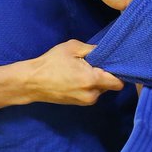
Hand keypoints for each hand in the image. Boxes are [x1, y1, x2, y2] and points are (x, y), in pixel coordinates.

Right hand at [0, 39, 122, 118]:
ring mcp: (85, 102)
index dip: (119, 71)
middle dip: (107, 74)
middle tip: (96, 63)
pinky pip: (91, 93)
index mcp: (93, 80)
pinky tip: (77, 77)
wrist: (32, 82)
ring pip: (101, 90)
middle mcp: (92, 95)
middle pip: (111, 85)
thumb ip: (93, 50)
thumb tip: (108, 51)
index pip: (119, 81)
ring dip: (97, 80)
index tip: (114, 62)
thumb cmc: (51, 63)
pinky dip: (89, 86)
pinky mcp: (79, 104)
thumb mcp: (73, 48)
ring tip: (82, 69)